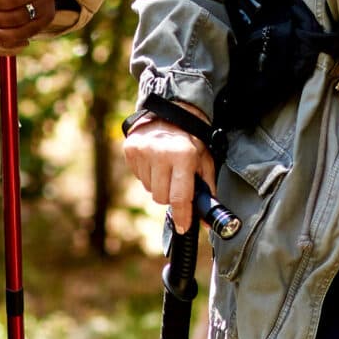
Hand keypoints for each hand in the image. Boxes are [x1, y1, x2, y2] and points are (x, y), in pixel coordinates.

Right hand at [123, 114, 216, 234]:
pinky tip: (155, 161)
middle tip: (176, 182)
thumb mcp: (204, 160)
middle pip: (161, 197)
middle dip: (170, 196)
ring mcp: (143, 151)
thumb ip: (207, 190)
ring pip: (148, 189)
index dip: (182, 215)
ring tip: (166, 168)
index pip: (179, 197)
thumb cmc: (191, 139)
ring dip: (158, 184)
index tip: (183, 227)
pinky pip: (138, 176)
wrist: (170, 111)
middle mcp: (161, 154)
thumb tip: (206, 222)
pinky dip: (148, 174)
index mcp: (183, 156)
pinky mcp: (131, 150)